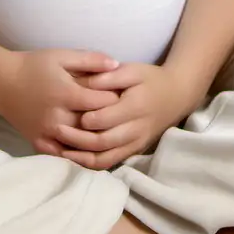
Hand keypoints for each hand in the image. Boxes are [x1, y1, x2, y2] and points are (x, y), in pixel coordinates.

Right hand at [0, 48, 123, 156]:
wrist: (1, 81)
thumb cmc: (33, 65)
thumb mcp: (62, 55)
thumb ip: (90, 59)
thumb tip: (117, 65)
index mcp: (67, 94)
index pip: (103, 103)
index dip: (116, 99)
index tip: (123, 95)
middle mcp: (58, 117)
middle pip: (94, 126)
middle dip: (109, 121)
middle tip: (121, 115)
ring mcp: (48, 133)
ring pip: (81, 145)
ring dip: (96, 139)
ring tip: (109, 131)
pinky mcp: (39, 143)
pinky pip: (63, 156)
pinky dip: (77, 155)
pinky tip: (89, 150)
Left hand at [53, 62, 194, 170]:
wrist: (176, 96)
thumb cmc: (150, 79)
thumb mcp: (133, 70)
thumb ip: (109, 76)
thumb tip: (86, 82)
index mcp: (135, 107)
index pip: (107, 119)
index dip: (86, 120)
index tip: (68, 113)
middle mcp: (136, 130)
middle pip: (103, 142)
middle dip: (78, 140)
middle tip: (57, 130)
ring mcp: (135, 144)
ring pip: (105, 158)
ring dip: (81, 157)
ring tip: (60, 149)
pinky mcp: (133, 152)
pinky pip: (109, 163)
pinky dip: (90, 164)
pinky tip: (73, 157)